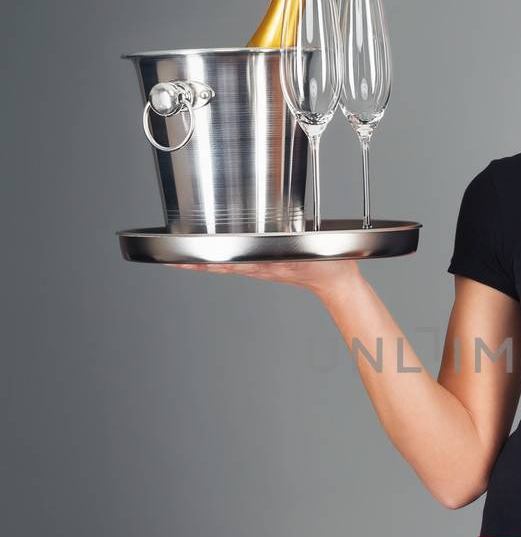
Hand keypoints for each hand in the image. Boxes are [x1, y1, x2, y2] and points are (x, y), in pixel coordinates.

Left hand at [162, 258, 359, 299]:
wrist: (336, 281)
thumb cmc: (325, 266)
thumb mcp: (306, 256)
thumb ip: (287, 256)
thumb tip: (264, 255)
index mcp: (262, 265)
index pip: (222, 263)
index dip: (199, 262)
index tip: (178, 260)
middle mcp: (256, 267)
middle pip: (216, 266)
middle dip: (192, 263)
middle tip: (167, 260)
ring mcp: (259, 268)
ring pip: (223, 265)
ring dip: (202, 263)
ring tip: (179, 260)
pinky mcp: (265, 265)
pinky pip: (236, 264)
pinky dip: (220, 261)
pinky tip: (210, 258)